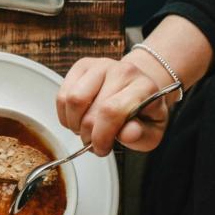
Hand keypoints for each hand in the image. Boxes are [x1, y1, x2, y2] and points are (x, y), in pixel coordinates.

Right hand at [56, 56, 172, 155]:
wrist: (136, 90)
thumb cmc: (143, 113)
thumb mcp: (151, 131)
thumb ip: (142, 135)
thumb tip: (127, 134)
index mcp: (144, 87)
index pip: (112, 111)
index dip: (102, 136)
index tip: (101, 149)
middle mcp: (122, 71)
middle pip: (91, 111)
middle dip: (88, 135)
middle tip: (94, 143)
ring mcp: (100, 66)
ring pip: (73, 100)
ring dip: (74, 124)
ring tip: (85, 130)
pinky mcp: (82, 66)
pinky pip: (62, 95)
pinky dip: (65, 115)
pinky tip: (77, 120)